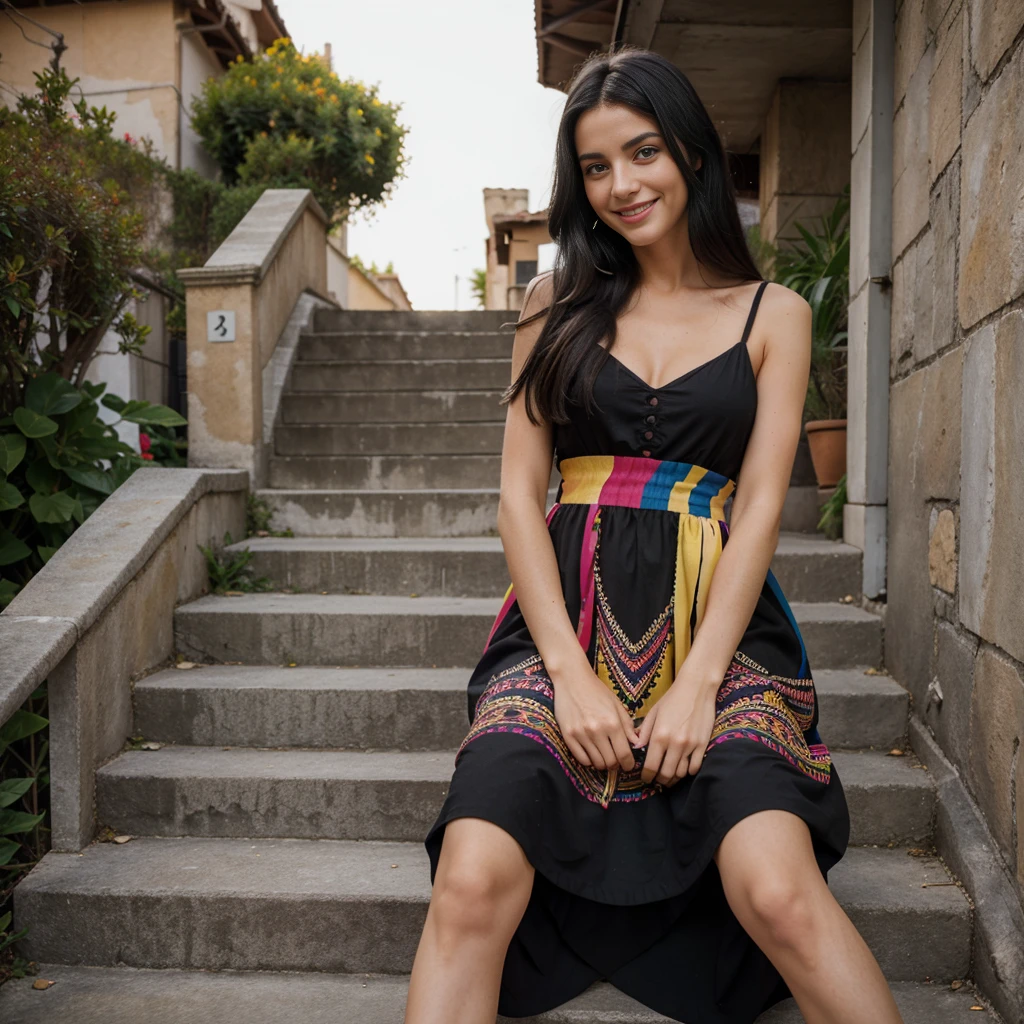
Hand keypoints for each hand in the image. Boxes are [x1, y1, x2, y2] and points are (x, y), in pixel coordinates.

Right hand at [551, 661, 639, 771]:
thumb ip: (628, 726)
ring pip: (596, 763)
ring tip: (604, 757)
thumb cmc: (597, 691)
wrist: (572, 680)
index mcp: (613, 723)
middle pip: (611, 762)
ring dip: (603, 764)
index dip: (628, 764)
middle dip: (616, 765)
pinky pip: (581, 758)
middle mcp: (597, 731)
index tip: (628, 766)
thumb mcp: (617, 705)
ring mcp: (581, 734)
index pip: (624, 755)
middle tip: (616, 761)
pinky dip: (588, 760)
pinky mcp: (568, 735)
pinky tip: (591, 754)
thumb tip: (636, 744)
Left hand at [634, 670, 719, 785]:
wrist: (696, 688)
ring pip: (681, 773)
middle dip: (659, 780)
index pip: (651, 766)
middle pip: (666, 774)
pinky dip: (688, 771)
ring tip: (669, 776)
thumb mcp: (653, 713)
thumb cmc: (672, 699)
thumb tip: (636, 748)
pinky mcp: (703, 745)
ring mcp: (690, 745)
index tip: (645, 779)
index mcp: (659, 736)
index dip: (646, 777)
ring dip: (674, 778)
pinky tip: (684, 768)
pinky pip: (695, 767)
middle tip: (657, 780)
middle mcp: (674, 744)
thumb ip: (644, 732)